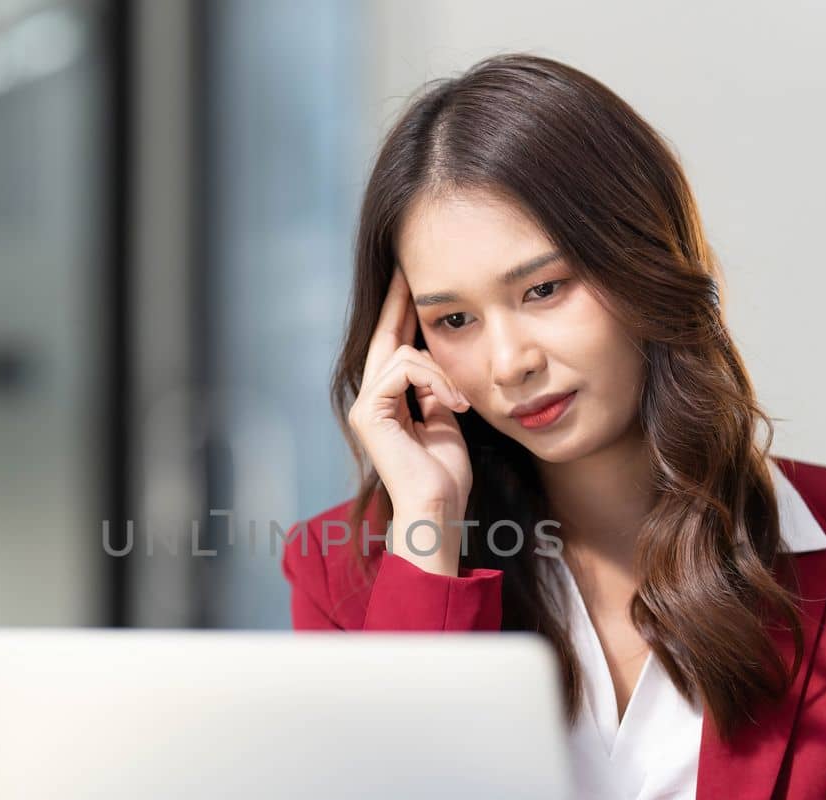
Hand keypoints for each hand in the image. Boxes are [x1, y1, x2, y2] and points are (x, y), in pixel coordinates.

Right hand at [346, 267, 473, 525]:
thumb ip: (437, 390)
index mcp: (389, 400)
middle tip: (410, 267)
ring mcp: (366, 405)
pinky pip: (404, 369)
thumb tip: (440, 361)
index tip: (413, 280)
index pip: (394, 344)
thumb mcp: (446, 419)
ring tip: (460, 402)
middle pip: (384, 334)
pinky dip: (435, 382)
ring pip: (402, 353)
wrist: (438, 507)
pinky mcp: (368, 411)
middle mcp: (371, 398)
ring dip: (441, 373)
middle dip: (401, 300)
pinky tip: (452, 406)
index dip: (403, 311)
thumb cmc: (446, 474)